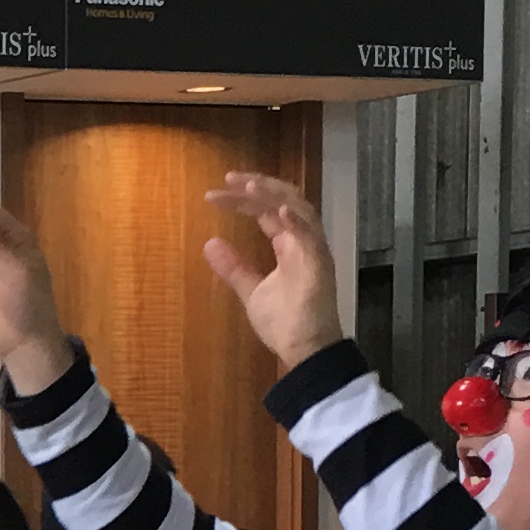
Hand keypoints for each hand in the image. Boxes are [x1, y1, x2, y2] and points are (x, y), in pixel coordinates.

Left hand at [200, 169, 343, 367]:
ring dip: (274, 195)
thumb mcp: (251, 290)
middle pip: (282, 200)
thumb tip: (209, 243)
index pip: (266, 210)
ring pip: (298, 208)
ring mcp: (313, 249)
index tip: (215, 194)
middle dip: (257, 186)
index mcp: (289, 245)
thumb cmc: (285, 323)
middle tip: (228, 179)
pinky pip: (310, 235)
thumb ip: (233, 267)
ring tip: (248, 186)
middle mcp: (303, 241)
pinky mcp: (320, 263)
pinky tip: (276, 211)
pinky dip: (295, 220)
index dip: (244, 198)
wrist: (304, 351)